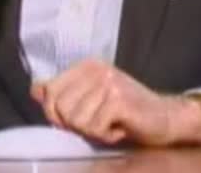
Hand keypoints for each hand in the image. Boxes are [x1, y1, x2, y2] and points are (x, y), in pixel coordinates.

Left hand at [31, 60, 200, 145]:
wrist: (166, 118)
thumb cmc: (126, 113)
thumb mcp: (90, 100)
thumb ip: (63, 93)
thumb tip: (35, 89)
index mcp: (86, 66)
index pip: (50, 93)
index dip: (58, 115)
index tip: (80, 119)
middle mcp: (96, 69)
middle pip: (60, 109)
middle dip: (77, 125)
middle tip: (100, 122)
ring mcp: (108, 82)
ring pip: (76, 121)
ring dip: (94, 131)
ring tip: (112, 123)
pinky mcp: (118, 99)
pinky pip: (94, 128)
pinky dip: (107, 135)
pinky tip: (120, 127)